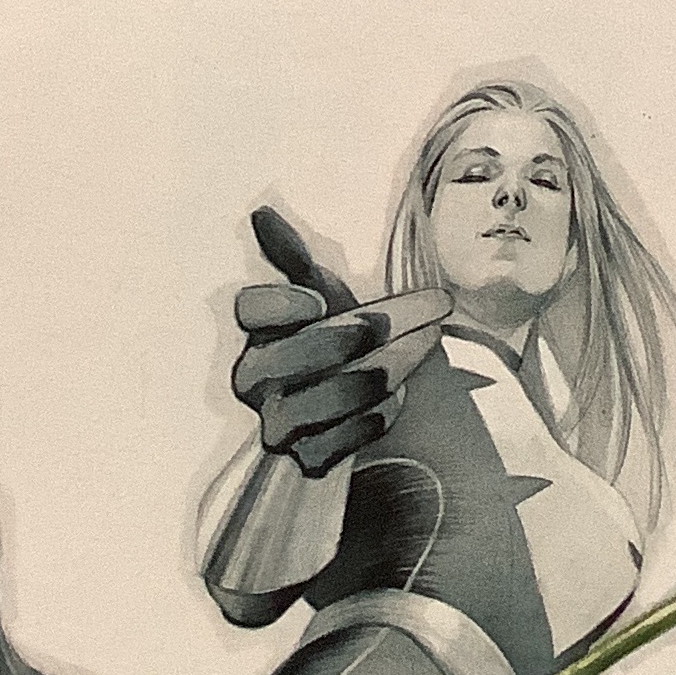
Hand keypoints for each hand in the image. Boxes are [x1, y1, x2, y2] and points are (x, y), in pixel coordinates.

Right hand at [230, 208, 448, 478]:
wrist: (354, 396)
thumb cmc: (332, 336)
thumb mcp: (319, 292)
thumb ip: (292, 258)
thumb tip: (262, 214)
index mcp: (255, 330)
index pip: (250, 311)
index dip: (280, 306)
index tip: (319, 300)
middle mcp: (255, 380)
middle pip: (297, 356)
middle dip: (355, 334)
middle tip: (403, 317)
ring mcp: (277, 425)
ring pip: (329, 398)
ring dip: (382, 370)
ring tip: (425, 344)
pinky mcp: (306, 460)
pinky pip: (341, 443)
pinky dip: (374, 417)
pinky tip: (397, 396)